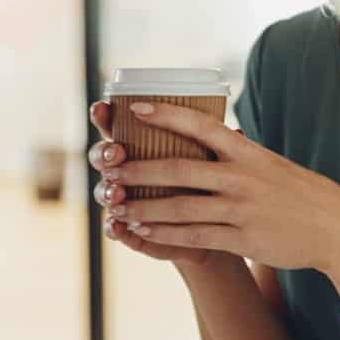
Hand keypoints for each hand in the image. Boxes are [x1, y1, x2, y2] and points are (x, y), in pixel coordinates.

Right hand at [88, 101, 225, 270]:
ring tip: (116, 193)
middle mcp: (131, 170)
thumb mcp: (214, 162)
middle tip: (115, 154)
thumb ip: (216, 146)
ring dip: (106, 191)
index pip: (116, 125)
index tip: (102, 108)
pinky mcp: (135, 231)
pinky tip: (116, 226)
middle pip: (104, 157)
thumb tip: (237, 130)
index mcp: (143, 145)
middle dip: (104, 153)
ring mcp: (129, 200)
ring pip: (106, 192)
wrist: (219, 229)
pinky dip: (115, 227)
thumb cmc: (213, 183)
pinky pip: (117, 229)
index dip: (104, 116)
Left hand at [97, 101, 339, 272]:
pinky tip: (143, 231)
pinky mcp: (242, 239)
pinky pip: (194, 236)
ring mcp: (241, 209)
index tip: (135, 108)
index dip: (166, 114)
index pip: (201, 125)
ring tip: (118, 207)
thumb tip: (209, 134)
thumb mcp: (270, 163)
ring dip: (144, 207)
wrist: (335, 228)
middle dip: (139, 170)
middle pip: (179, 169)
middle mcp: (241, 177)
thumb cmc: (299, 193)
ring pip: (180, 207)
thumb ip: (237, 153)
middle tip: (110, 171)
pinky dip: (165, 233)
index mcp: (247, 152)